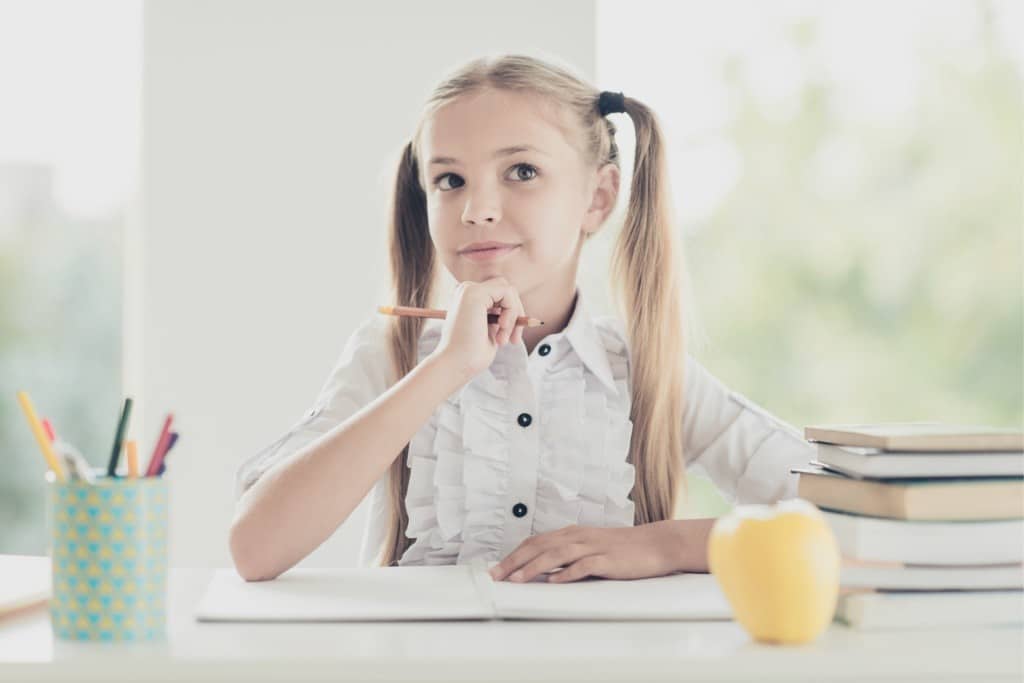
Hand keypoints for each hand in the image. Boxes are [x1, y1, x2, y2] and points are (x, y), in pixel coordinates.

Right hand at [430, 277, 526, 381]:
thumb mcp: (491, 332)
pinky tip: (502, 327)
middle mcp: (466, 291)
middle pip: (506, 290)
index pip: (500, 297)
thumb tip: (517, 310)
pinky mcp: (475, 292)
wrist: (456, 364)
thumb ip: (500, 318)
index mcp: (468, 301)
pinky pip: (507, 292)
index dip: (512, 315)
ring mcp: (469, 290)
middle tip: (513, 340)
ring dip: (513, 315)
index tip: (512, 340)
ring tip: (503, 338)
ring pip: (508, 290)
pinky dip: (511, 311)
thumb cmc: (471, 355)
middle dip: (516, 314)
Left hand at [488, 521, 702, 583]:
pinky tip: (554, 581)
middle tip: (497, 575)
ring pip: (557, 554)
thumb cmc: (623, 548)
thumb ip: (569, 554)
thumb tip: (544, 569)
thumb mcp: (592, 546)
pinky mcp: (607, 560)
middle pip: (540, 546)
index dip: (515, 554)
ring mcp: (593, 547)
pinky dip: (566, 573)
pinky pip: (583, 566)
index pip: (537, 541)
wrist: (656, 543)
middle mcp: (579, 537)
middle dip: (516, 561)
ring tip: (517, 579)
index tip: (498, 568)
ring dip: (534, 567)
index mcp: (573, 533)